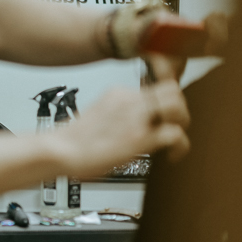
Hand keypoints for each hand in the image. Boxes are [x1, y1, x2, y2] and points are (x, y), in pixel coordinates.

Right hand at [60, 79, 190, 177]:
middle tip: (174, 125)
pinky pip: (175, 134)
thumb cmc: (72, 142)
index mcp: (118, 94)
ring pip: (177, 105)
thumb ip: (118, 115)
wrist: (58, 151)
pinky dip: (181, 147)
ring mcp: (135, 118)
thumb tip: (130, 125)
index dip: (167, 97)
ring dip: (182, 122)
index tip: (166, 112)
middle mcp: (129, 100)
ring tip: (175, 139)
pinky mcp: (139, 138)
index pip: (154, 85)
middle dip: (180, 108)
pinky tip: (171, 156)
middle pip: (172, 89)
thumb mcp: (98, 116)